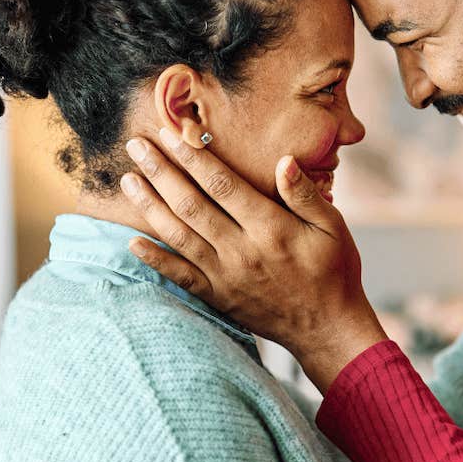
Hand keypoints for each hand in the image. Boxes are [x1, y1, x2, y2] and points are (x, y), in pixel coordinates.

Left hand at [120, 128, 386, 391]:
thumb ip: (305, 194)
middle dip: (161, 171)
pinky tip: (132, 242)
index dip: (194, 157)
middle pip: (191, 204)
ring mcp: (226, 276)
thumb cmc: (334, 270)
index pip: (222, 184)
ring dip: (150, 206)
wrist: (327, 328)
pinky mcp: (218, 297)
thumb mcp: (333, 227)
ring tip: (128, 180)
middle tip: (136, 145)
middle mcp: (242, 250)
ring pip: (179, 235)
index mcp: (270, 228)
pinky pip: (180, 276)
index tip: (171, 134)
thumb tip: (284, 161)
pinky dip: (155, 260)